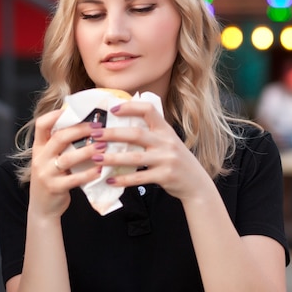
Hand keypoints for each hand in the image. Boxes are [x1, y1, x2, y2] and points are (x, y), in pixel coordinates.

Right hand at [29, 109, 103, 217]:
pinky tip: (101, 169)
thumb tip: (86, 127)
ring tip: (104, 146)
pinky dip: (89, 173)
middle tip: (99, 127)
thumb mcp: (49, 160)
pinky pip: (75, 179)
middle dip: (80, 130)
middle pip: (59, 138)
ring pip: (68, 158)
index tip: (74, 109)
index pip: (42, 125)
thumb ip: (61, 146)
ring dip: (88, 151)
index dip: (56, 114)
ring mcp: (46, 173)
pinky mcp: (55, 188)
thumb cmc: (52, 179)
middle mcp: (40, 158)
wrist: (42, 209)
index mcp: (38, 148)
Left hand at [90, 102, 212, 200]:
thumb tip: (122, 124)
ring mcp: (166, 159)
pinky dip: (123, 179)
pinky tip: (109, 179)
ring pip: (135, 157)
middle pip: (136, 133)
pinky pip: (139, 177)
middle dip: (113, 133)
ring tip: (96, 157)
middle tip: (95, 134)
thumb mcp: (168, 141)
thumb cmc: (176, 160)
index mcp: (166, 130)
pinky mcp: (165, 176)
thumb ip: (151, 133)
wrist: (196, 184)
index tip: (112, 109)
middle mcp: (167, 142)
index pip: (149, 110)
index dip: (130, 107)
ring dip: (113, 157)